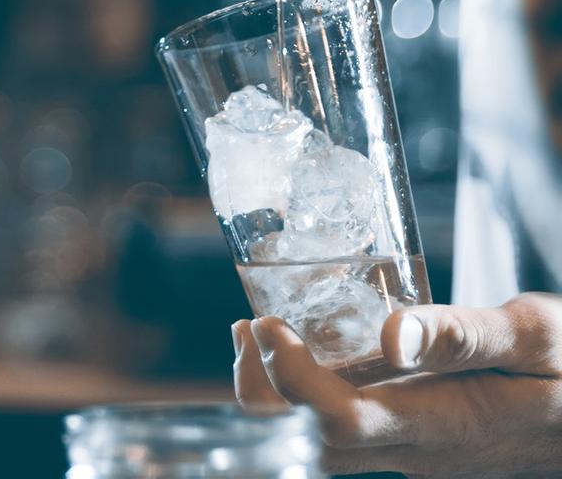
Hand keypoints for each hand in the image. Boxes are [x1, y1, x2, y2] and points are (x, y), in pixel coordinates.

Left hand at [232, 295, 561, 476]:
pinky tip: (314, 346)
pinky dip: (317, 392)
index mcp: (449, 425)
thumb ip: (466, 336)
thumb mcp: (535, 336)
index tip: (265, 325)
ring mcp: (425, 454)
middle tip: (247, 327)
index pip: (341, 423)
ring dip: (285, 395)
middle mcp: (426, 452)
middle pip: (319, 443)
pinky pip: (357, 431)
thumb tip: (393, 334)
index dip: (289, 380)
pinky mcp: (428, 443)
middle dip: (267, 391)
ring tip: (260, 333)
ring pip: (333, 444)